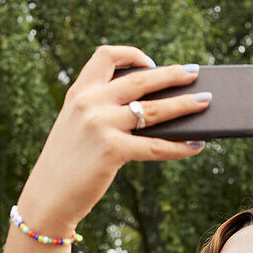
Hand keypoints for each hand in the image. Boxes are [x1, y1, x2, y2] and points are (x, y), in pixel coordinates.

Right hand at [17, 45, 208, 233]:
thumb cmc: (66, 166)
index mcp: (79, 93)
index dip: (132, 54)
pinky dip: (181, 147)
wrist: (47, 197)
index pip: (106, 56)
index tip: (151, 63)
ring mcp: (100, 125)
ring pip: (154, 109)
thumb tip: (151, 110)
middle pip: (141, 79)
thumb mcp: (76, 128)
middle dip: (173, 74)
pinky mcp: (112, 151)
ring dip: (185, 105)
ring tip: (205, 103)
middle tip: (195, 73)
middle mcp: (89, 103)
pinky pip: (156, 146)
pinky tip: (197, 146)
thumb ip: (101, 112)